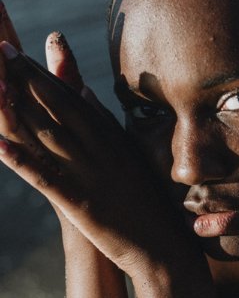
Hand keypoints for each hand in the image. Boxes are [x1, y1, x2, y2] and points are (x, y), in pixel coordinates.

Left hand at [0, 13, 181, 274]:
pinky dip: (21, 162)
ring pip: (50, 136)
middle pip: (59, 108)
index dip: (42, 75)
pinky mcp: (82, 204)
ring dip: (21, 109)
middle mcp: (100, 150)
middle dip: (27, 79)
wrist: (164, 247)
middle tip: (2, 50)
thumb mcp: (129, 155)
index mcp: (110, 138)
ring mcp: (91, 176)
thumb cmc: (147, 202)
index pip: (71, 99)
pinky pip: (46, 179)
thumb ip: (106, 124)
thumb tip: (86, 92)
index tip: (18, 54)